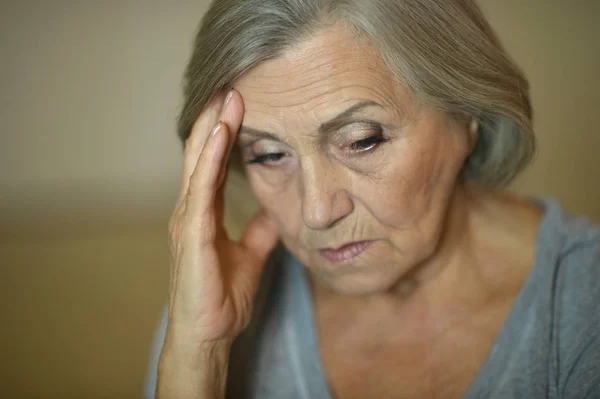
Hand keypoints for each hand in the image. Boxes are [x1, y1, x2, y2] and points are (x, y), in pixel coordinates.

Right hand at [165, 89, 278, 351]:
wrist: (208, 334)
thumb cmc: (221, 297)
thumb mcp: (250, 256)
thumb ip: (260, 231)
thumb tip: (275, 212)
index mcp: (203, 213)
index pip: (213, 163)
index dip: (224, 133)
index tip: (240, 104)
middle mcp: (190, 210)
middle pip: (203, 154)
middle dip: (216, 119)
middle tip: (233, 85)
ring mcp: (187, 220)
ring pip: (199, 162)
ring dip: (213, 128)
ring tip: (228, 96)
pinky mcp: (191, 233)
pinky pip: (201, 188)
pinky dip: (211, 158)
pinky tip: (222, 133)